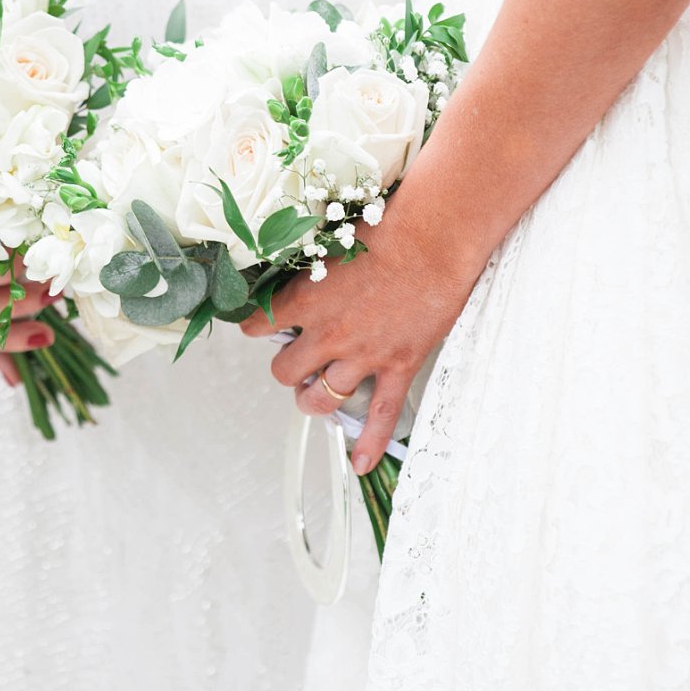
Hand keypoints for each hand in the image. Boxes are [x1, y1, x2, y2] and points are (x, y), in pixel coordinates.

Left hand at [240, 208, 485, 473]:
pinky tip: (359, 462)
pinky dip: (370, 442)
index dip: (255, 327)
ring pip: (320, 399)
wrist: (434, 239)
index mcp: (305, 300)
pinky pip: (380, 415)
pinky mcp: (396, 367)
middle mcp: (327, 334)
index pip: (258, 325)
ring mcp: (361, 356)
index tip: (258, 325)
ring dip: (314, 399)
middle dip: (287, 368)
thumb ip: (312, 266)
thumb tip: (298, 263)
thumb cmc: (387, 227)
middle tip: (298, 360)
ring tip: (317, 394)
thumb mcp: (333, 242)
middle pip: (285, 372)